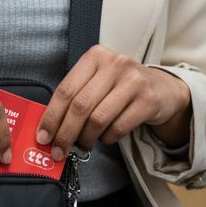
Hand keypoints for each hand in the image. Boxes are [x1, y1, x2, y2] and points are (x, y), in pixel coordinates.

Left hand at [33, 45, 191, 160]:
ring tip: (84, 144)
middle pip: (80, 106)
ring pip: (98, 119)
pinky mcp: (148, 100)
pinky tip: (105, 137)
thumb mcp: (98, 80)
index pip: (66, 90)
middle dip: (65, 133)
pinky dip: (107, 138)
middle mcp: (114, 64)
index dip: (51, 116)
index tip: (43, 137)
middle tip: (58, 151)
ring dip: (86, 138)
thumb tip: (49, 128)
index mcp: (95, 56)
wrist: (163, 89)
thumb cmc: (121, 86)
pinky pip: (118, 127)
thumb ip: (76, 96)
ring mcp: (133, 81)